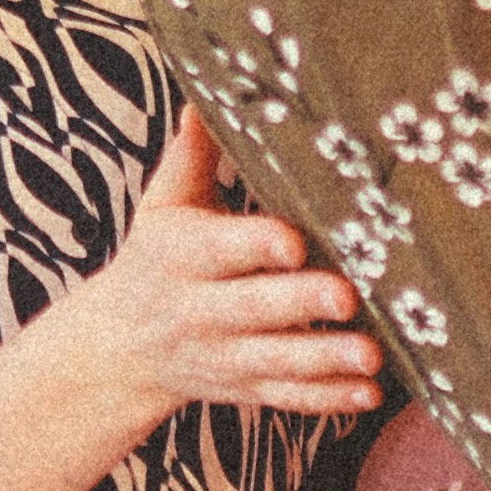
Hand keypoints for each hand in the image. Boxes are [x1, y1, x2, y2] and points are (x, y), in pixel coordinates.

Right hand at [45, 113, 382, 434]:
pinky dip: (326, 400)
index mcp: (180, 256)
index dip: (253, 245)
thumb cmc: (157, 258)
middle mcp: (199, 310)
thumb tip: (209, 89)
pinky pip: (286, 398)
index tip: (292, 241)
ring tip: (371, 354)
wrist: (119, 348)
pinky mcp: (244, 387)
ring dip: (324, 359)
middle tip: (348, 295)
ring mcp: (223, 355)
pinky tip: (366, 394)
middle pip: (251, 310)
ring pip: (275, 360)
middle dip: (299, 303)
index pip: (216, 250)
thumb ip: (193, 153)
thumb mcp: (164, 204)